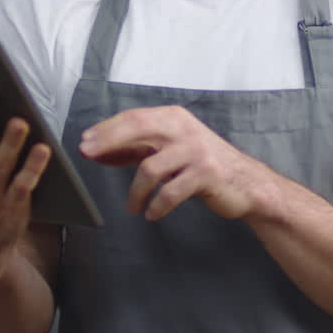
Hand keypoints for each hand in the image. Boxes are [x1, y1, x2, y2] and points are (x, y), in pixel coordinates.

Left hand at [79, 105, 270, 220]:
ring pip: (151, 167)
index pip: (134, 118)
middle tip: (88, 155)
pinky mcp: (205, 174)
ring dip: (135, 192)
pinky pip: (170, 192)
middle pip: (138, 128)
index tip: (85, 140)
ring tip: (132, 207)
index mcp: (174, 118)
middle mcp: (184, 129)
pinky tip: (152, 214)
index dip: (106, 129)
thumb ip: (138, 148)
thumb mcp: (170, 150)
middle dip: (109, 141)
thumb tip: (99, 151)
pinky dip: (156, 206)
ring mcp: (196, 151)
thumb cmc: (203, 165)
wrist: (246, 183)